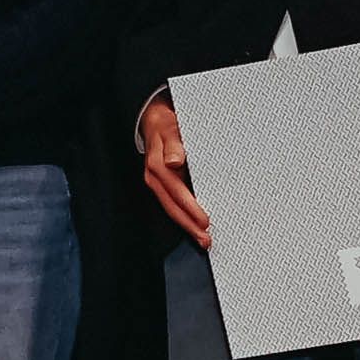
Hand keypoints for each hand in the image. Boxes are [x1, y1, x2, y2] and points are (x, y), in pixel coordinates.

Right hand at [137, 93, 208, 246]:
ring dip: (186, 225)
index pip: (177, 193)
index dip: (191, 209)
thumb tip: (174, 162)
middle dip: (189, 226)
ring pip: (171, 208)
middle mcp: (155, 178)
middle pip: (172, 207)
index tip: (205, 222)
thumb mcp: (171, 128)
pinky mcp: (162, 184)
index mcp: (158, 166)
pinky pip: (172, 203)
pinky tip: (193, 223)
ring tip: (202, 238)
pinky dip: (183, 216)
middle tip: (205, 240)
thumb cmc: (166, 124)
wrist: (154, 120)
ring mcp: (157, 183)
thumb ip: (174, 145)